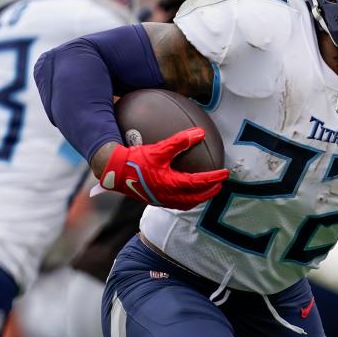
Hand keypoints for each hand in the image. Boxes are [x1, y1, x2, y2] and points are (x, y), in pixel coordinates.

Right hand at [96, 127, 228, 209]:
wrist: (112, 171)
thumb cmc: (134, 160)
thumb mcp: (158, 149)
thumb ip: (179, 141)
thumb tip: (199, 133)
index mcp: (170, 184)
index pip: (198, 183)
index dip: (213, 178)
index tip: (225, 173)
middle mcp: (167, 195)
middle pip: (195, 198)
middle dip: (210, 192)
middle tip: (220, 184)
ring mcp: (160, 200)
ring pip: (185, 203)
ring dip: (199, 197)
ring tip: (206, 190)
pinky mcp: (154, 200)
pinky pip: (175, 203)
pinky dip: (186, 199)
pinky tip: (185, 191)